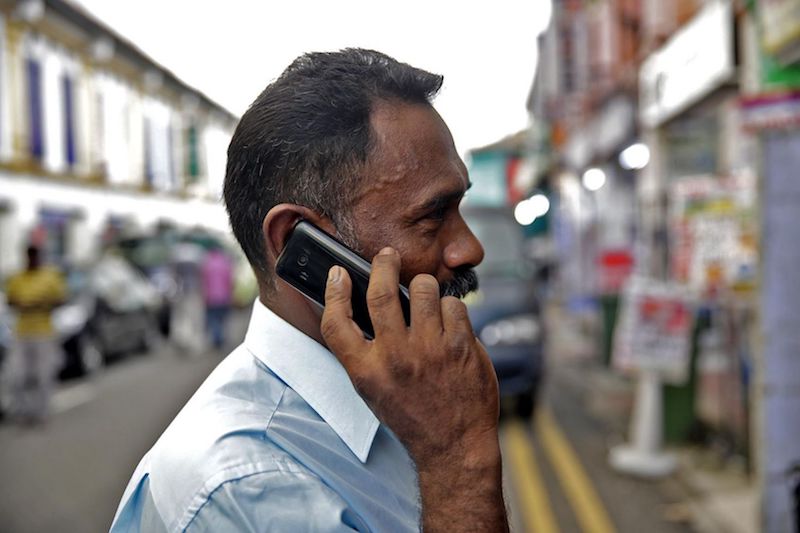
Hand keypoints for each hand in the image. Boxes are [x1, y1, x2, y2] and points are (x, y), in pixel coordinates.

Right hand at [321, 247, 506, 531]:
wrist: (454, 445)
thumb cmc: (412, 415)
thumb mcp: (374, 390)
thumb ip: (365, 351)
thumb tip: (362, 305)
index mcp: (366, 371)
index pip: (336, 323)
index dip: (333, 292)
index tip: (338, 273)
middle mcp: (395, 358)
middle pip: (381, 292)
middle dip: (383, 264)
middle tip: (387, 256)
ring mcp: (430, 350)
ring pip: (424, 289)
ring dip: (425, 287)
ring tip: (426, 297)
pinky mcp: (461, 346)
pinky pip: (454, 305)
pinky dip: (451, 309)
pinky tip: (449, 324)